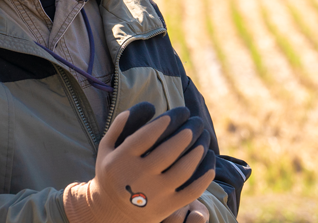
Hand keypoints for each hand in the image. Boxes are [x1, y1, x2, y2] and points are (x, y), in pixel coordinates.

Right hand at [63, 107, 214, 222]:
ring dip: (198, 150)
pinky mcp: (167, 207)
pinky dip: (205, 175)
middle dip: (188, 131)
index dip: (168, 120)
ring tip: (204, 137)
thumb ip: (122, 123)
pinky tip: (210, 159)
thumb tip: (149, 105)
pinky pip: (192, 190)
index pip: (148, 135)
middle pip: (169, 150)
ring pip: (184, 169)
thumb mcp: (107, 147)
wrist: (110, 213)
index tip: (181, 111)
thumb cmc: (112, 173)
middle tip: (196, 121)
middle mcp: (138, 177)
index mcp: (121, 160)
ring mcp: (154, 194)